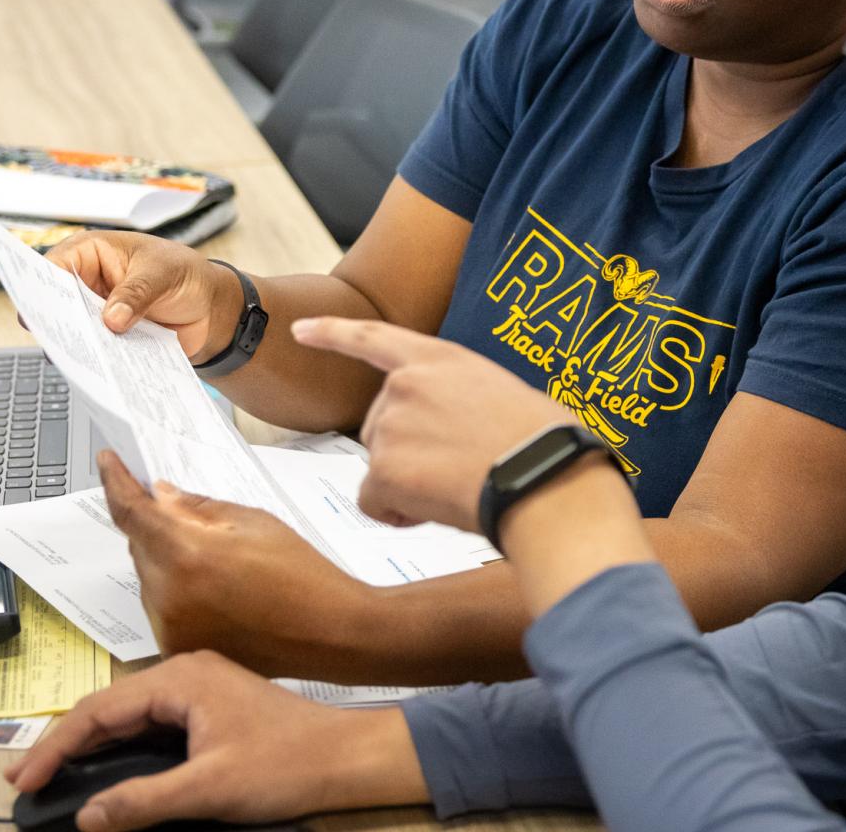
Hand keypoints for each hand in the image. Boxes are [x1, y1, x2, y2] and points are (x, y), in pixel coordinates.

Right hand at [5, 650, 424, 831]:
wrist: (346, 757)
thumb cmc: (287, 765)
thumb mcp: (209, 789)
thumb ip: (143, 801)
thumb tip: (86, 817)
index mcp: (182, 678)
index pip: (99, 710)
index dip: (55, 746)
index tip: (22, 780)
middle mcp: (186, 672)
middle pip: (108, 708)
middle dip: (65, 744)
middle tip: (24, 781)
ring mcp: (200, 687)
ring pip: (129, 715)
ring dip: (91, 745)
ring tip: (51, 775)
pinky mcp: (211, 706)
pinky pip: (152, 722)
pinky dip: (122, 745)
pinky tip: (104, 767)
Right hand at [45, 231, 237, 358]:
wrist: (212, 308)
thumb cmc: (186, 275)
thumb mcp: (164, 274)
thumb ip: (137, 293)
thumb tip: (111, 320)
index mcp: (91, 253)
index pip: (53, 266)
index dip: (40, 287)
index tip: (39, 309)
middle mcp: (86, 283)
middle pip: (56, 303)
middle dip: (57, 321)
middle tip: (58, 340)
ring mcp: (95, 313)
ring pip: (73, 331)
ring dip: (77, 345)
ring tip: (80, 361)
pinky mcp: (109, 339)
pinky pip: (96, 351)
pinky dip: (97, 361)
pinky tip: (100, 372)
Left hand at [98, 453, 374, 678]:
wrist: (332, 634)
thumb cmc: (303, 575)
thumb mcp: (255, 522)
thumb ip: (199, 507)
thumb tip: (161, 495)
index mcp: (186, 553)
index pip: (130, 511)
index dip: (115, 482)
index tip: (108, 462)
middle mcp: (166, 594)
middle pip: (139, 546)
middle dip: (158, 529)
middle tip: (195, 524)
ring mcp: (168, 627)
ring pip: (149, 578)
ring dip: (169, 564)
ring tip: (223, 570)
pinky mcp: (176, 649)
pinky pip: (161, 608)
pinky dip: (178, 594)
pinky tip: (220, 595)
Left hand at [290, 317, 577, 531]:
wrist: (543, 478)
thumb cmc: (545, 443)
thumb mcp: (504, 395)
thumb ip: (463, 401)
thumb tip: (463, 432)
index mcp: (441, 359)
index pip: (373, 338)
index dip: (333, 333)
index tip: (300, 330)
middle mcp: (406, 384)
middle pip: (379, 427)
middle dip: (407, 454)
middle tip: (458, 469)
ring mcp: (391, 424)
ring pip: (381, 469)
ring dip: (409, 485)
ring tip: (461, 486)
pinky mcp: (384, 467)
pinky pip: (375, 503)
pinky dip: (399, 514)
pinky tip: (439, 508)